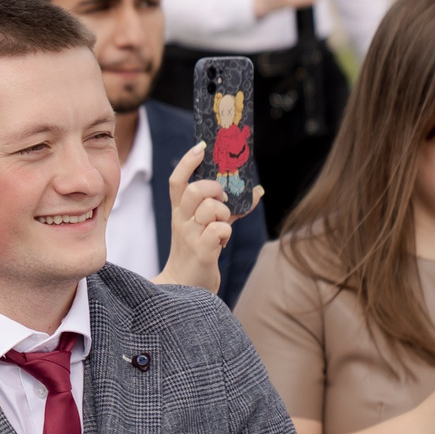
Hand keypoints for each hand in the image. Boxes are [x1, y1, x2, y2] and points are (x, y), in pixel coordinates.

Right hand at [152, 143, 252, 294]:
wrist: (184, 286)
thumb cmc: (199, 251)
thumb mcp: (209, 226)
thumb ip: (230, 209)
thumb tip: (257, 191)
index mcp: (180, 212)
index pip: (177, 181)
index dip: (188, 161)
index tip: (202, 147)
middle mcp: (181, 221)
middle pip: (194, 191)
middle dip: (214, 189)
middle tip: (223, 199)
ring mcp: (189, 236)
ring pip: (210, 209)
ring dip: (224, 214)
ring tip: (223, 225)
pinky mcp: (201, 253)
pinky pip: (219, 231)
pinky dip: (227, 233)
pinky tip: (223, 241)